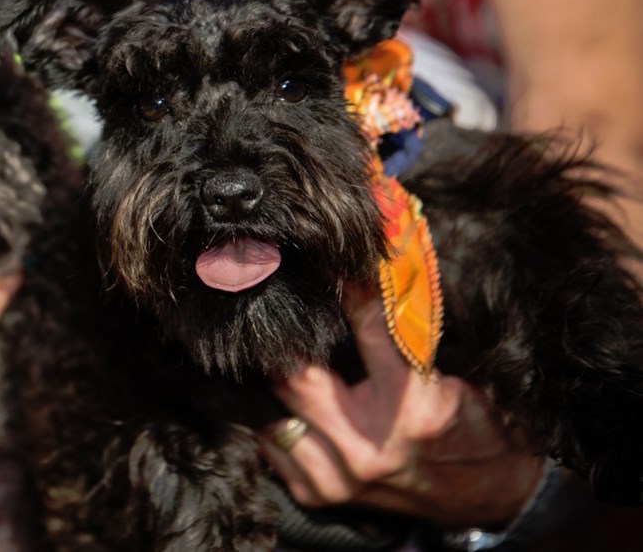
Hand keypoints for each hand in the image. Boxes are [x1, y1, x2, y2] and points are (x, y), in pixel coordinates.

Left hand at [259, 284, 543, 527]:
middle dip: (289, 341)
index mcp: (413, 408)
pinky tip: (280, 399)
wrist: (490, 496)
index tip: (335, 267)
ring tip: (274, 357)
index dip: (350, 291)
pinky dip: (273, 419)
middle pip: (297, 375)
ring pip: (273, 412)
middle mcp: (370, 446)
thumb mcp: (451, 374)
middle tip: (281, 315)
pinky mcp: (320, 495)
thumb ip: (404, 335)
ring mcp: (341, 477)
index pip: (368, 329)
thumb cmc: (472, 425)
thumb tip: (358, 278)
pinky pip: (272, 446)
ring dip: (274, 384)